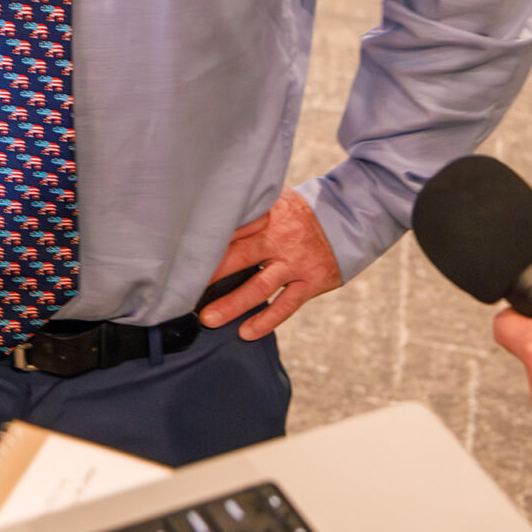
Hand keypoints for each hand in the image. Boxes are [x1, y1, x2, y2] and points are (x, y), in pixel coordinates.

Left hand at [198, 189, 343, 339]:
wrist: (351, 218)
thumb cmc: (305, 212)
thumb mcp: (279, 199)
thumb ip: (252, 207)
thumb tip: (214, 206)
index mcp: (269, 214)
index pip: (233, 227)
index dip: (207, 241)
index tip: (180, 254)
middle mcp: (280, 238)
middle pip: (240, 255)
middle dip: (211, 274)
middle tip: (183, 290)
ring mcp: (296, 262)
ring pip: (260, 286)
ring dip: (233, 304)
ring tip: (208, 319)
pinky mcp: (311, 281)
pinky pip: (286, 305)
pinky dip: (266, 320)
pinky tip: (246, 333)